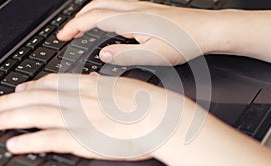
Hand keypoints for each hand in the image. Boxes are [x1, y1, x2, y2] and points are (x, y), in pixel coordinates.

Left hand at [0, 73, 191, 160]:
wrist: (163, 118)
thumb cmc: (150, 104)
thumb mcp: (125, 86)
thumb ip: (104, 83)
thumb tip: (92, 78)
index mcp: (93, 86)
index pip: (56, 83)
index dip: (35, 85)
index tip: (22, 88)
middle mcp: (82, 100)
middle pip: (40, 97)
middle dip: (14, 100)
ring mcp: (81, 118)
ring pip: (38, 114)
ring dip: (13, 116)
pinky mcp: (84, 139)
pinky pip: (50, 138)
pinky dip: (29, 140)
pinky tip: (15, 141)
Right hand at [57, 0, 220, 65]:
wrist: (208, 30)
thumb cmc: (185, 42)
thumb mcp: (153, 55)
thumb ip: (124, 55)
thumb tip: (103, 54)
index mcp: (132, 19)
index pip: (93, 19)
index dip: (74, 27)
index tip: (62, 36)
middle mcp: (134, 9)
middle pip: (96, 6)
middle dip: (77, 18)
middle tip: (69, 32)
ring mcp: (141, 7)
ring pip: (106, 4)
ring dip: (89, 14)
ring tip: (83, 27)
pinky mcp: (148, 10)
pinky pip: (117, 6)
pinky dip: (103, 13)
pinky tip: (109, 23)